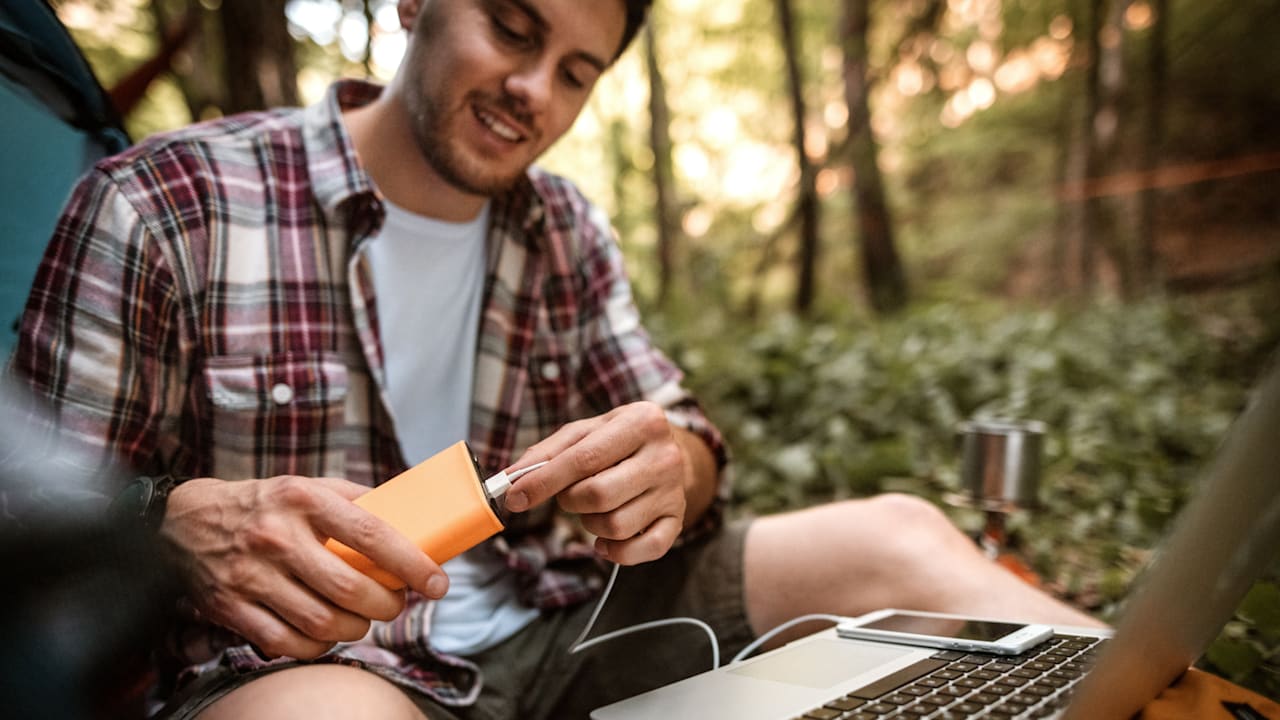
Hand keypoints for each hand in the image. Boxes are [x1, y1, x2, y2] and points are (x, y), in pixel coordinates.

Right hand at [161, 475, 445, 659]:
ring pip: (321, 622)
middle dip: (385, 606)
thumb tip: (414, 518)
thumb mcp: (308, 485)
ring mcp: (252, 575)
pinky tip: (326, 635)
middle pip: (350, 589)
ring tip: (362, 620)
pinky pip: (286, 643)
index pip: (372, 535)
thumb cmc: (264, 504)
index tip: (437, 582)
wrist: (184, 521)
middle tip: (395, 604)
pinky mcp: (231, 607)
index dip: (412, 564)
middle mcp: (278, 537)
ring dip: (355, 630)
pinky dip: (316, 647)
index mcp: (304, 499)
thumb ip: (357, 500)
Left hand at [503, 401, 713, 564]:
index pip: (584, 458)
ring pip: (617, 526)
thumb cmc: (615, 441)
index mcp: (642, 421)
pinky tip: (606, 539)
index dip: (543, 482)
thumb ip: (545, 453)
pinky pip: (644, 550)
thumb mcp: (584, 432)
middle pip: (599, 494)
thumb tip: (510, 480)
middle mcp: (665, 456)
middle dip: (570, 501)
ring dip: (591, 524)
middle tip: (570, 494)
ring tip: (594, 508)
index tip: (515, 498)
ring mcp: (674, 491)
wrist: (664, 451)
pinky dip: (617, 552)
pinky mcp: (678, 520)